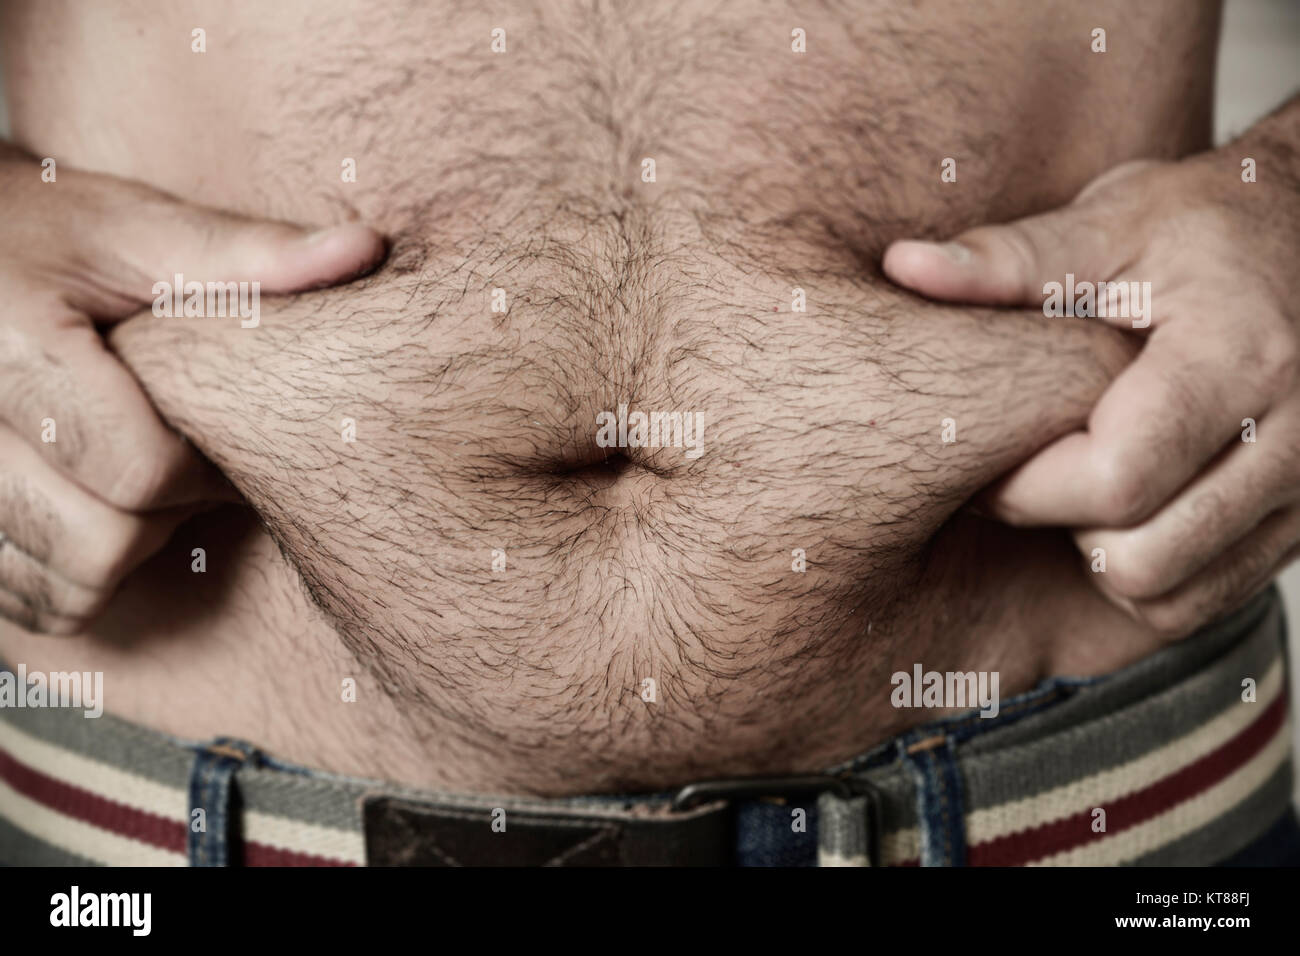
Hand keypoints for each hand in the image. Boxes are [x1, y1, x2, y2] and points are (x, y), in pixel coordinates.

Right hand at [0, 146, 384, 633]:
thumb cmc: (40, 237)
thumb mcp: (134, 225)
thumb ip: (245, 252)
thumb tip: (364, 249)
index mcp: (10, 346)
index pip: (139, 469)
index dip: (205, 469)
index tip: (221, 436)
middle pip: (99, 543)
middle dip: (168, 516)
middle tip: (186, 464)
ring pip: (63, 585)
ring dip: (123, 554)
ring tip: (136, 483)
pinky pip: (23, 601)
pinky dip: (72, 579)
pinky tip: (90, 514)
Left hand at [882, 140, 1299, 638]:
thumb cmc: (1211, 224)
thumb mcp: (1115, 218)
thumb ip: (1011, 258)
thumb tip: (904, 266)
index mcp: (1238, 360)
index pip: (1113, 482)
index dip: (1027, 483)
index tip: (993, 449)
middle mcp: (1295, 438)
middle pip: (1142, 558)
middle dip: (1061, 524)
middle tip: (1033, 468)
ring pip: (1173, 598)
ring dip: (1104, 557)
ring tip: (1084, 479)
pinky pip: (1207, 599)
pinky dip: (1152, 574)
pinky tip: (1127, 507)